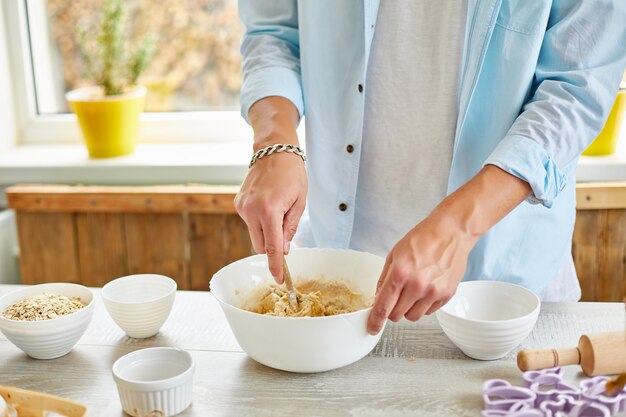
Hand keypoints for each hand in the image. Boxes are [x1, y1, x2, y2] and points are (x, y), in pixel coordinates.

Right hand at [235, 152, 306, 282]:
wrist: (273, 149)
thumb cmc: (292, 173)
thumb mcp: (300, 202)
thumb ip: (290, 229)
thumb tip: (284, 250)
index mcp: (270, 211)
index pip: (272, 247)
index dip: (276, 266)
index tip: (279, 279)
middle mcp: (251, 211)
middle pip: (261, 245)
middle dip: (273, 245)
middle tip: (286, 227)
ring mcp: (242, 207)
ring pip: (255, 234)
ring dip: (267, 231)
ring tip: (278, 208)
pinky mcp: (238, 203)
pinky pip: (250, 222)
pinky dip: (260, 221)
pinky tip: (268, 203)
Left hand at [366, 165, 531, 334]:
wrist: (451, 232)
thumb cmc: (422, 239)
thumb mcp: (395, 254)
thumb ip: (384, 279)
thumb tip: (378, 299)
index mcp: (400, 273)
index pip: (383, 306)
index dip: (375, 321)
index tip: (372, 328)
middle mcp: (417, 285)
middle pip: (397, 315)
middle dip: (392, 310)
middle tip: (396, 296)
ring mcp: (434, 292)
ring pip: (413, 317)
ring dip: (408, 308)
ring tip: (413, 290)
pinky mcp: (447, 295)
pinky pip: (428, 312)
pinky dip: (423, 305)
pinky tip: (426, 288)